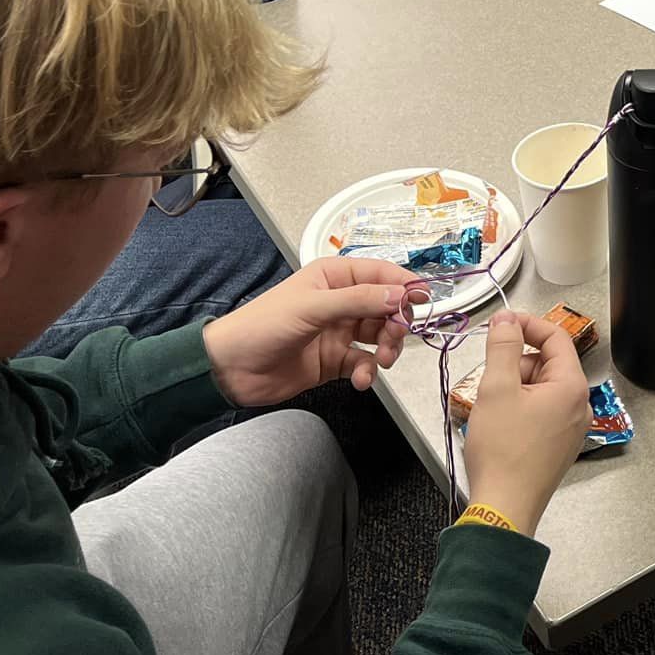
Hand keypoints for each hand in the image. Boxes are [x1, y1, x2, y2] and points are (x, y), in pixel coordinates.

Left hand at [203, 258, 418, 407]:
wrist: (231, 369)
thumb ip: (359, 300)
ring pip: (379, 337)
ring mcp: (338, 333)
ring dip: (385, 350)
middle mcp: (341, 302)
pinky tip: (359, 380)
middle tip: (394, 338)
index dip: (405, 286)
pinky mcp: (334, 362)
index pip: (381, 275)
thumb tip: (400, 295)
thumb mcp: (313, 307)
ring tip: (379, 362)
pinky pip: (364, 364)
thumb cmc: (263, 325)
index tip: (424, 301)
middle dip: (395, 324)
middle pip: (386, 308)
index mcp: (334, 278)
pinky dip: (367, 372)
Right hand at [462, 311, 591, 536]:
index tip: (502, 324)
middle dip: (516, 365)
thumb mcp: (497, 388)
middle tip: (491, 381)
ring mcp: (570, 428)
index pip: (556, 337)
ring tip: (494, 411)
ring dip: (514, 389)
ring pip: (540, 389)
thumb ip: (503, 346)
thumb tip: (507, 321)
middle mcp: (579, 406)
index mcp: (571, 387)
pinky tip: (501, 426)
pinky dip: (519, 409)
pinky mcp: (558, 446)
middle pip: (546, 364)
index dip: (527, 325)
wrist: (504, 507)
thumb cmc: (503, 453)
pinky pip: (540, 412)